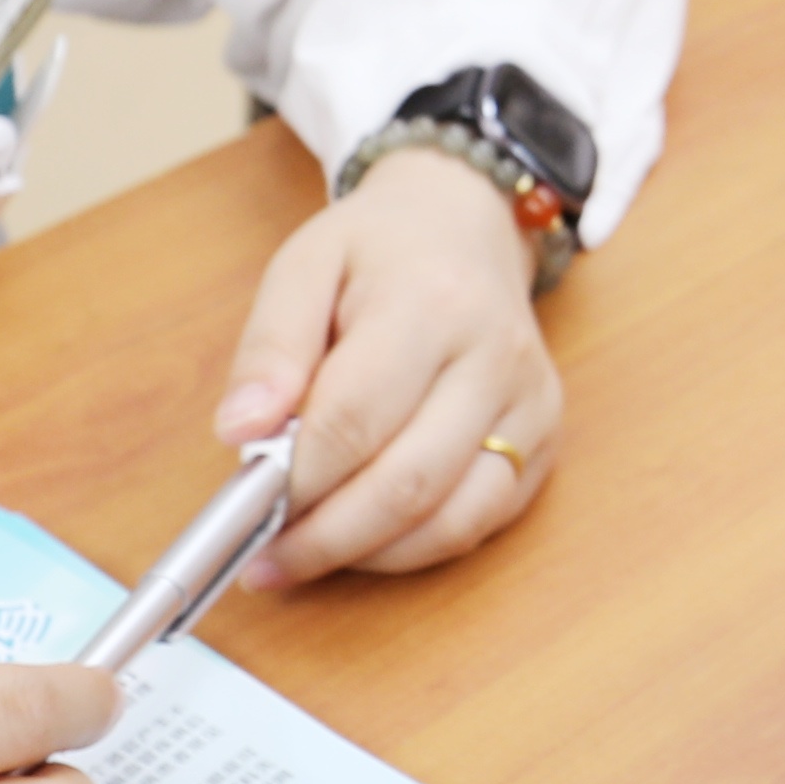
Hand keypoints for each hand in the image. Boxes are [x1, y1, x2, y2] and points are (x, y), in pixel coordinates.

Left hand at [223, 147, 565, 580]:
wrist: (465, 224)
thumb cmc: (378, 250)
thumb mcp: (304, 266)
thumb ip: (269, 348)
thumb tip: (240, 433)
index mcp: (431, 302)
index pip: (354, 418)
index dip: (296, 479)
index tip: (248, 509)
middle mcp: (495, 357)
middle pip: (407, 482)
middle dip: (326, 537)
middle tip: (267, 559)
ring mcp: (530, 404)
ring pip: (451, 519)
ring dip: (368, 554)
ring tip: (305, 556)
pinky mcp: (544, 440)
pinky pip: (479, 523)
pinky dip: (414, 548)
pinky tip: (364, 541)